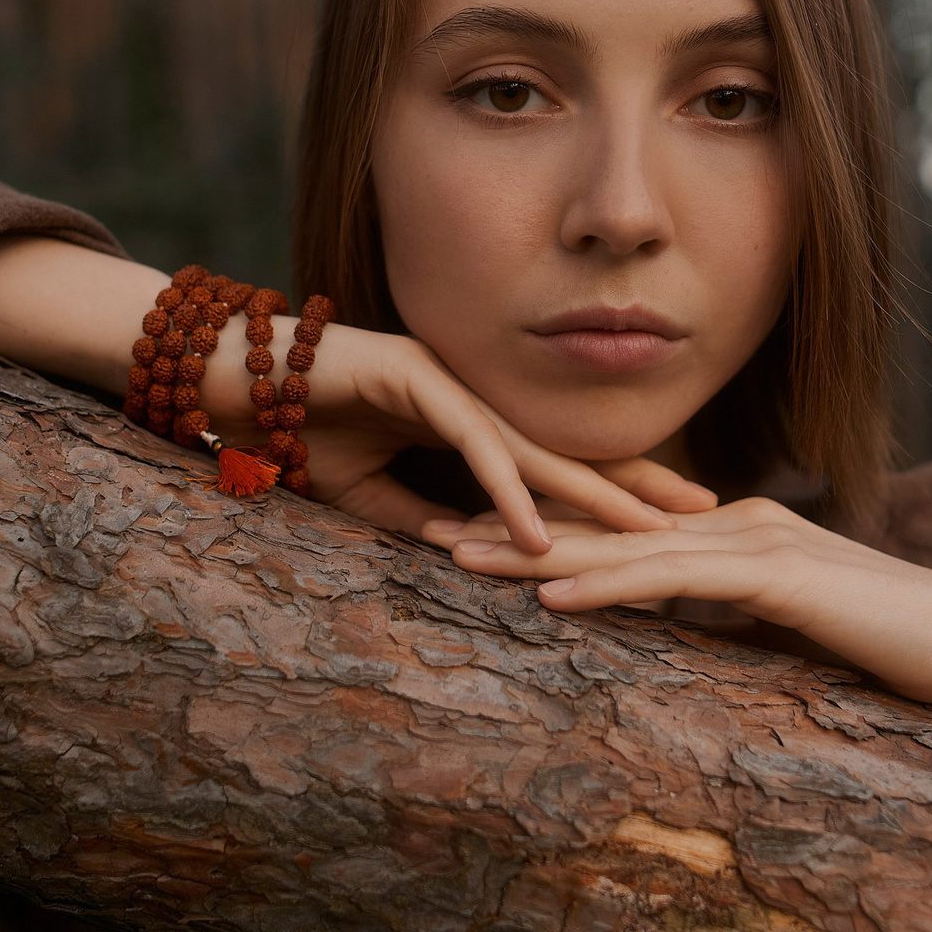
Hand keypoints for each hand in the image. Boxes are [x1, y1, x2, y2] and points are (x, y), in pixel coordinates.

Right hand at [199, 316, 714, 552]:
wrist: (228, 379)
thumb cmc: (291, 429)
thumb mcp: (368, 492)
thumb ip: (421, 517)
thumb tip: (468, 554)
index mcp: (464, 415)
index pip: (549, 457)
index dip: (610, 487)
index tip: (667, 522)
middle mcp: (467, 392)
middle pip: (565, 445)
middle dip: (635, 481)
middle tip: (703, 513)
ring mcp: (445, 379)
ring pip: (532, 445)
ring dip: (590, 494)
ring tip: (646, 534)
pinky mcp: (414, 377)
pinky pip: (471, 443)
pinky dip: (506, 489)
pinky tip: (540, 531)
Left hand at [425, 497, 931, 708]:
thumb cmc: (896, 649)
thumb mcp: (791, 638)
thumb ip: (732, 627)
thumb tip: (678, 643)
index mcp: (734, 535)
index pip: (619, 531)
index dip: (540, 533)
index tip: (464, 539)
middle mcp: (736, 523)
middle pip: (604, 524)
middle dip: (512, 526)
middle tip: (423, 530)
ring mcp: (757, 541)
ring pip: (624, 545)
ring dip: (535, 550)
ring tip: (457, 553)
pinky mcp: (780, 575)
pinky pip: (676, 580)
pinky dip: (607, 585)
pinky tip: (549, 597)